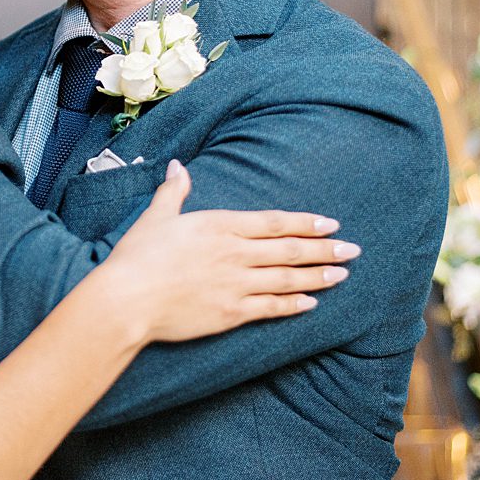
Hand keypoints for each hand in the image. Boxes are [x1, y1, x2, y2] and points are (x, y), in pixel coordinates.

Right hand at [104, 160, 357, 341]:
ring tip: (342, 274)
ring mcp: (236, 285)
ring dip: (318, 276)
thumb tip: (179, 165)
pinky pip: (271, 308)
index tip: (329, 224)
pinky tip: (311, 302)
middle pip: (289, 250)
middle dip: (324, 249)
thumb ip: (174, 191)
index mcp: (219, 226)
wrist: (127, 299)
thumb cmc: (138, 256)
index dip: (304, 223)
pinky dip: (294, 304)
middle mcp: (234, 254)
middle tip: (352, 249)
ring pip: (287, 279)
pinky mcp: (231, 313)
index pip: (274, 223)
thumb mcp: (156, 217)